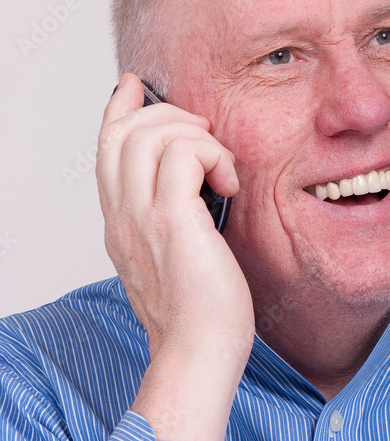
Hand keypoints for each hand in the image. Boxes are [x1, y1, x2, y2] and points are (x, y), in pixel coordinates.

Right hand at [96, 73, 254, 440]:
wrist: (199, 354)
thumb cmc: (201, 314)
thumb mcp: (177, 256)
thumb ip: (173, 219)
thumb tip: (196, 186)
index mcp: (121, 224)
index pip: (107, 149)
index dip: (119, 109)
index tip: (136, 86)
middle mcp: (123, 216)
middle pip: (125, 131)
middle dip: (168, 114)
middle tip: (205, 134)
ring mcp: (143, 217)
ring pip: (151, 134)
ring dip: (194, 134)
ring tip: (221, 167)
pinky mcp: (173, 221)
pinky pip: (185, 154)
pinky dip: (214, 155)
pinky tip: (231, 186)